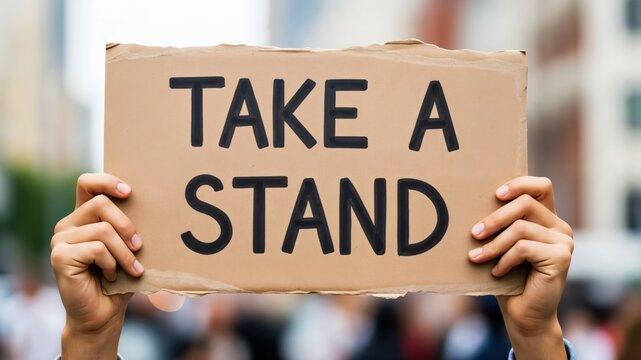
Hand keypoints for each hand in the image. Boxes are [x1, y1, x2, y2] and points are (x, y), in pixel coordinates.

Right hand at [51, 173, 143, 358]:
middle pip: (101, 204)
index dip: (107, 181)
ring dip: (124, 252)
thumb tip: (157, 205)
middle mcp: (68, 224)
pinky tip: (110, 276)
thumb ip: (130, 227)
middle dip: (127, 225)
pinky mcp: (59, 256)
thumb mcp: (129, 247)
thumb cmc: (120, 279)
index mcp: (84, 217)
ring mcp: (60, 240)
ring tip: (131, 268)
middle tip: (139, 246)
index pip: (87, 183)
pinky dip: (112, 263)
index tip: (129, 193)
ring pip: (103, 230)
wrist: (103, 314)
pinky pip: (97, 248)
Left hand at [468, 176, 572, 359]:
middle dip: (495, 218)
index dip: (519, 183)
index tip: (495, 194)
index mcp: (547, 219)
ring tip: (477, 257)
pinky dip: (504, 260)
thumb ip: (499, 225)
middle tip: (474, 234)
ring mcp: (564, 242)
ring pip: (520, 228)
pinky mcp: (561, 257)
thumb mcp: (502, 245)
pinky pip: (523, 248)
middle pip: (525, 204)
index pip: (541, 186)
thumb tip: (468, 203)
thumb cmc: (508, 277)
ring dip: (493, 244)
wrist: (524, 314)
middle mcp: (560, 227)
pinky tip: (497, 272)